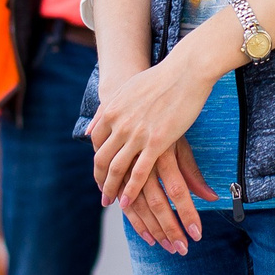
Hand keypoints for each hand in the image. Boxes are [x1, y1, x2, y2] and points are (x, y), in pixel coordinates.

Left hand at [88, 54, 217, 251]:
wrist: (185, 71)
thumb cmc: (159, 78)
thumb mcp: (125, 91)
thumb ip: (105, 111)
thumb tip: (88, 130)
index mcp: (110, 111)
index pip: (96, 144)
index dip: (98, 162)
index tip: (101, 174)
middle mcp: (119, 124)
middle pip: (102, 160)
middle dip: (101, 180)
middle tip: (103, 195)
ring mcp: (136, 134)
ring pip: (117, 169)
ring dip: (112, 189)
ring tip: (112, 203)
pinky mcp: (157, 142)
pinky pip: (138, 172)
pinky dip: (130, 190)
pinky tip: (128, 202)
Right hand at [120, 138, 214, 253]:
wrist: (130, 109)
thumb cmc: (161, 128)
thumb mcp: (179, 145)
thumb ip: (192, 173)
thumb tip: (212, 198)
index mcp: (162, 153)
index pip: (178, 190)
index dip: (186, 213)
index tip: (196, 234)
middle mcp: (142, 163)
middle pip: (157, 202)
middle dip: (170, 228)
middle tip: (182, 249)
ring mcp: (126, 171)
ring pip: (139, 207)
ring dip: (154, 230)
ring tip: (169, 247)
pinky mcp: (116, 177)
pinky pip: (124, 205)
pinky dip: (136, 223)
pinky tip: (148, 238)